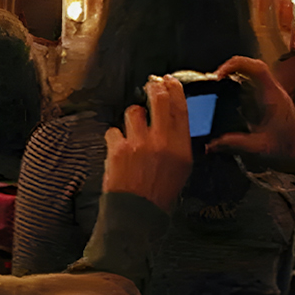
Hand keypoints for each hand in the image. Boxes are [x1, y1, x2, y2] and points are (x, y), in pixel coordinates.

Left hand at [103, 75, 191, 213]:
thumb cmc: (160, 194)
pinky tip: (118, 149)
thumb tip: (169, 122)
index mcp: (181, 149)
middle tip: (151, 83)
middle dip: (154, 88)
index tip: (171, 81)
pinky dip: (115, 138)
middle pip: (159, 102)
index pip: (181, 111)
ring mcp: (138, 144)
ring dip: (133, 117)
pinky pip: (113, 131)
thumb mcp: (180, 170)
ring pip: (133, 112)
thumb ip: (176, 144)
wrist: (136, 213)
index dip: (176, 92)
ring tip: (133, 132)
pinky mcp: (117, 148)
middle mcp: (161, 143)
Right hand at [212, 55, 294, 179]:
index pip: (257, 68)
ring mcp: (272, 92)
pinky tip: (231, 88)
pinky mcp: (270, 96)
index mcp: (272, 97)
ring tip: (220, 79)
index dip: (235, 65)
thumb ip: (235, 143)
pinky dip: (241, 78)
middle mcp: (273, 91)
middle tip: (216, 76)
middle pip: (253, 65)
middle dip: (231, 66)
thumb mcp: (260, 146)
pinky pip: (255, 79)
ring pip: (254, 70)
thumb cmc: (290, 144)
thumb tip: (213, 143)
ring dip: (236, 70)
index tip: (220, 74)